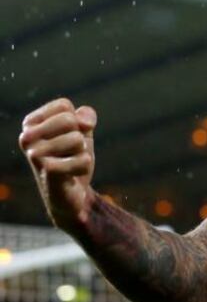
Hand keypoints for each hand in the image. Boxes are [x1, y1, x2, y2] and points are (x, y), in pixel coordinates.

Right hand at [19, 98, 98, 228]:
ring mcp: (34, 154)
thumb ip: (85, 117)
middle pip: (69, 120)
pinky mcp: (47, 171)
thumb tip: (84, 122)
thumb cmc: (72, 158)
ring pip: (77, 139)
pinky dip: (84, 167)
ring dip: (82, 153)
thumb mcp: (82, 132)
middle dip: (79, 137)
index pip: (63, 106)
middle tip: (69, 153)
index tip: (67, 136)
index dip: (76, 121)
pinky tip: (71, 175)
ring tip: (69, 164)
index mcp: (31, 123)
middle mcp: (26, 137)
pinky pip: (83, 159)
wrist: (71, 195)